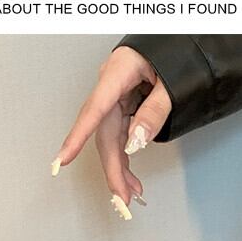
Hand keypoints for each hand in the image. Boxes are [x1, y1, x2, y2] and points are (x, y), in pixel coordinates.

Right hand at [52, 45, 171, 218]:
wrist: (178, 42)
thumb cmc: (175, 54)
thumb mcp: (171, 82)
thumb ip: (154, 111)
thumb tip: (136, 140)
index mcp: (117, 73)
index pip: (94, 110)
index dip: (77, 138)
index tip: (62, 160)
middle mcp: (110, 87)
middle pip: (104, 134)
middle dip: (112, 169)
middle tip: (121, 198)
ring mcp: (114, 98)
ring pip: (110, 140)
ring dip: (119, 169)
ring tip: (129, 195)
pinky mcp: (122, 107)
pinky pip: (119, 136)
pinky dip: (125, 158)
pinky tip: (130, 179)